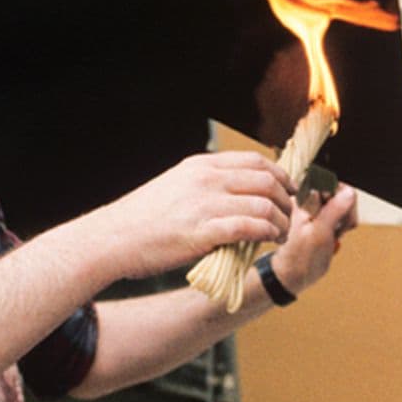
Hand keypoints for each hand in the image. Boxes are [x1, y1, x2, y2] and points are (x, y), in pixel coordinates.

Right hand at [88, 152, 295, 280]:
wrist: (112, 240)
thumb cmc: (140, 220)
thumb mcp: (174, 187)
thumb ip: (205, 187)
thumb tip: (236, 197)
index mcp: (200, 166)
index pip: (255, 160)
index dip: (279, 175)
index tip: (288, 189)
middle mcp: (206, 179)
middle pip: (266, 180)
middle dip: (285, 198)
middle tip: (289, 214)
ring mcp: (205, 203)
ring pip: (264, 204)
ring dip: (280, 220)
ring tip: (281, 232)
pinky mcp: (204, 230)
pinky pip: (250, 226)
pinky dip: (267, 233)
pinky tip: (269, 240)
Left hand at [268, 183, 358, 295]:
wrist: (289, 275)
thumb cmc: (299, 258)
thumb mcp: (320, 234)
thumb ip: (335, 211)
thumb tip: (349, 192)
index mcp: (303, 199)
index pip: (333, 183)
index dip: (343, 199)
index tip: (342, 217)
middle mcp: (306, 198)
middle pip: (340, 192)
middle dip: (346, 211)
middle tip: (339, 229)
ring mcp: (313, 207)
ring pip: (342, 203)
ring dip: (345, 219)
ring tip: (336, 234)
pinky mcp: (318, 216)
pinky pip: (338, 213)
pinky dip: (341, 224)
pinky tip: (335, 234)